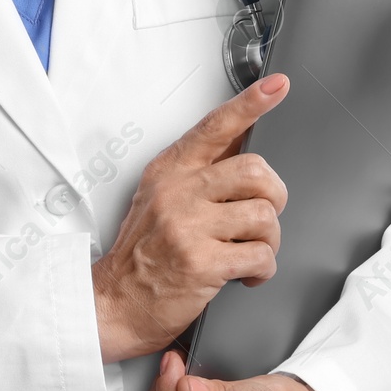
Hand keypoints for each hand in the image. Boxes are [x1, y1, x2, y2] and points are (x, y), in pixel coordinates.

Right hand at [92, 74, 289, 361]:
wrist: (113, 304)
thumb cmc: (141, 254)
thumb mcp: (160, 198)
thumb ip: (199, 174)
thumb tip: (242, 146)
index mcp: (170, 170)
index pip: (215, 126)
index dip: (250, 104)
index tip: (277, 86)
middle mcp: (178, 192)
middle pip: (255, 171)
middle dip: (274, 197)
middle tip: (263, 216)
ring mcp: (188, 226)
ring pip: (264, 215)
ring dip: (269, 241)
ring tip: (250, 252)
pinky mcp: (201, 263)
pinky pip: (261, 256)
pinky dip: (263, 270)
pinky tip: (247, 275)